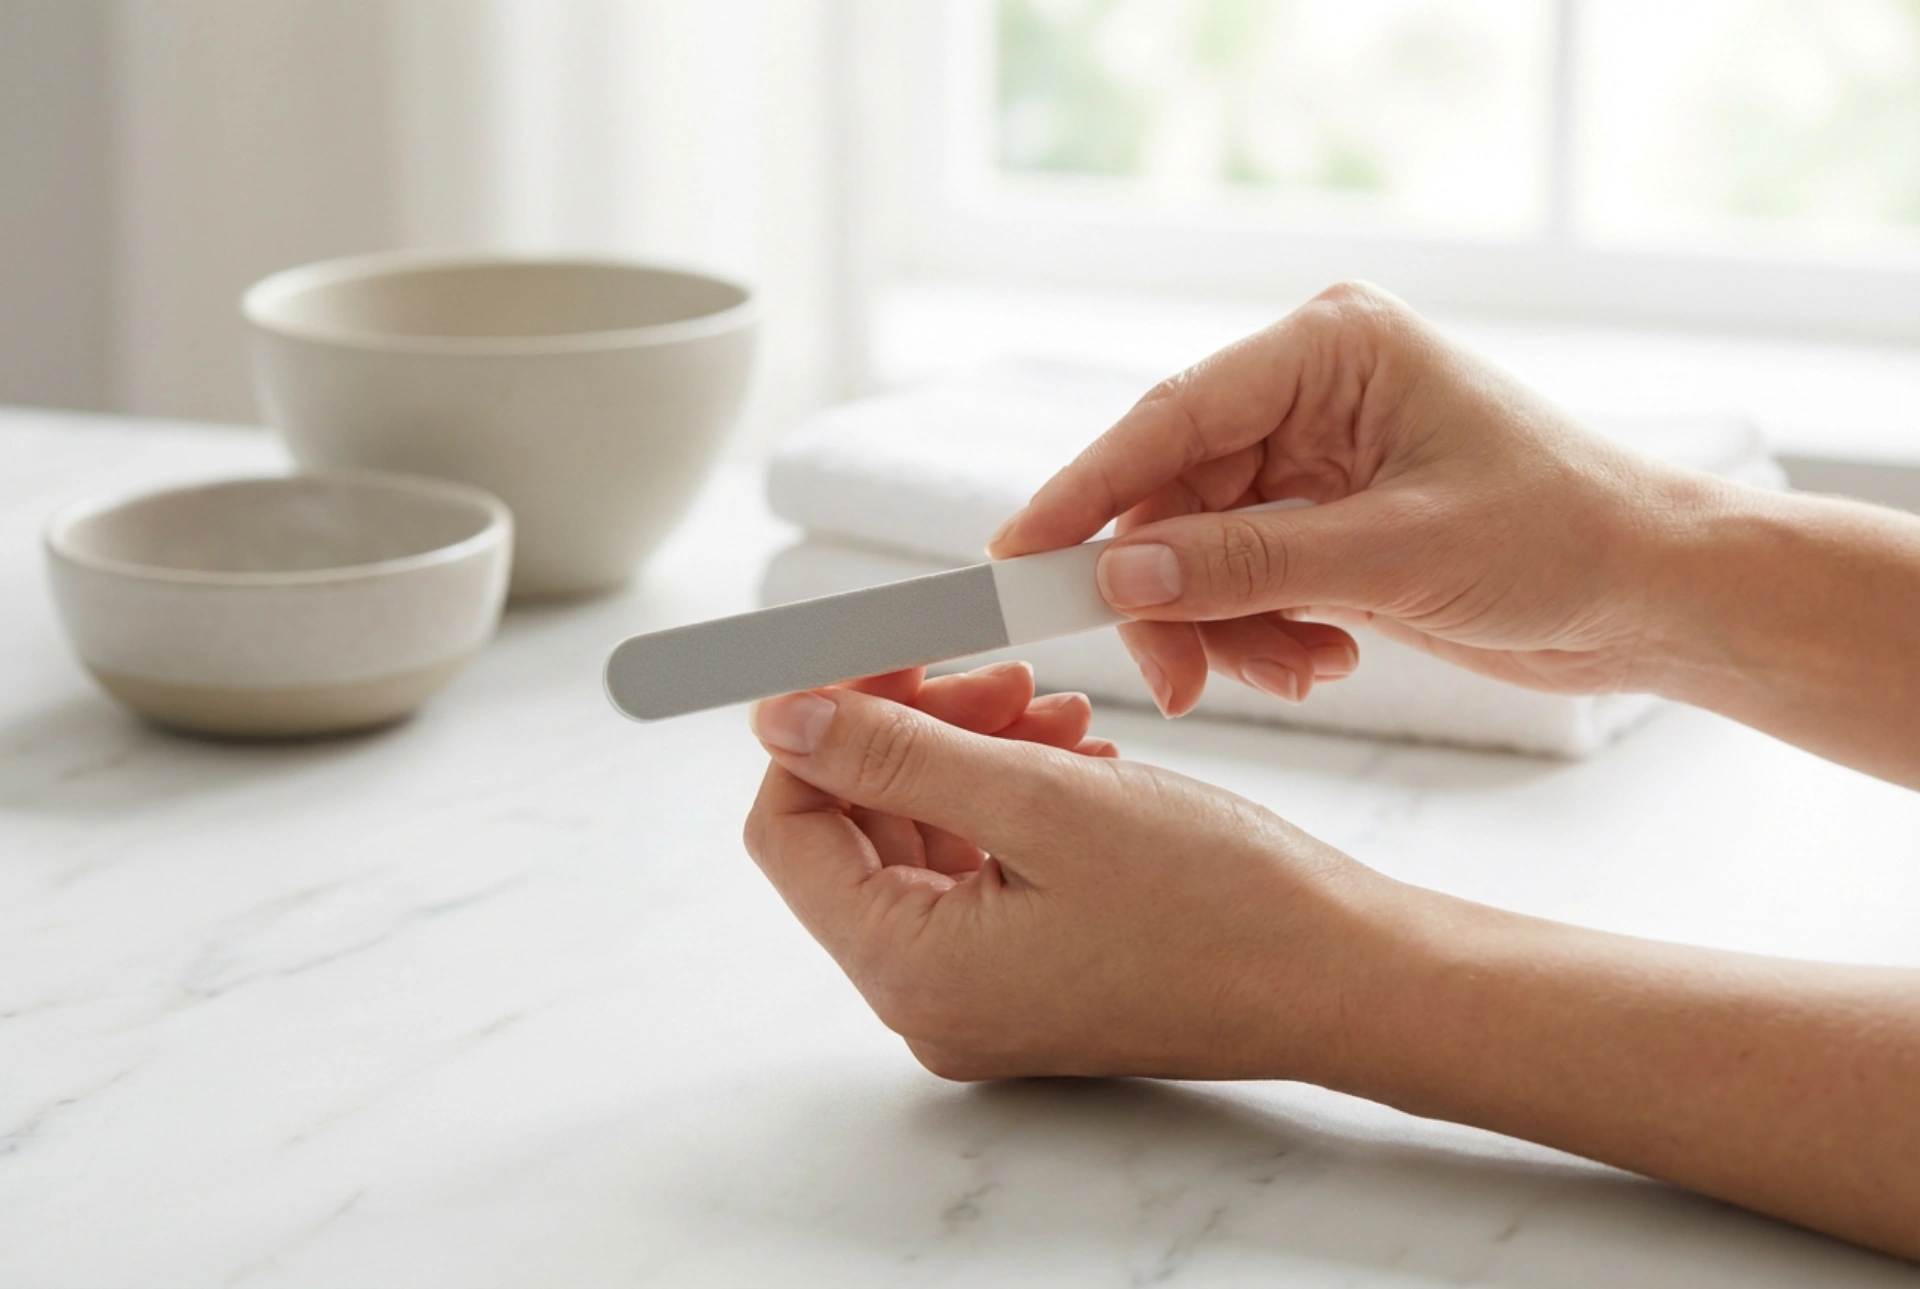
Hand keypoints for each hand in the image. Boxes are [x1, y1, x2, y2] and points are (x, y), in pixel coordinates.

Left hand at [742, 664, 1390, 1080]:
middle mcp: (929, 999)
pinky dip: (1012, 797)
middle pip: (856, 831)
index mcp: (911, 971)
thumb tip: (776, 715)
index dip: (822, 727)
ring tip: (1053, 707)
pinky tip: (1076, 752)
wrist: (1345, 976)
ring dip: (970, 753)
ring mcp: (982, 994)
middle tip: (995, 672)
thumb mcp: (1040, 800)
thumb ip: (896, 754)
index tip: (880, 652)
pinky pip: (982, 869)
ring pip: (923, 839)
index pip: (788, 829)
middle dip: (912, 731)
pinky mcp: (1032, 975)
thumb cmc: (1218, 903)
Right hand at [988, 281, 1715, 714]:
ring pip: (1199, 548)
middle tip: (1173, 678)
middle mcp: (1312, 390)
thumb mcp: (1396, 555)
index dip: (1088, 489)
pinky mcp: (1326, 519)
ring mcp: (1315, 456)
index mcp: (1331, 348)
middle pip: (1173, 494)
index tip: (1019, 555)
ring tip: (1294, 672)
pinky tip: (1320, 662)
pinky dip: (1261, 633)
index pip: (1172, 416)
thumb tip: (1120, 577)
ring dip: (1225, 626)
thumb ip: (1246, 565)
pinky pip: (1242, 579)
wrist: (1656, 594)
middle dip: (1170, 594)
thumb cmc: (1562, 539)